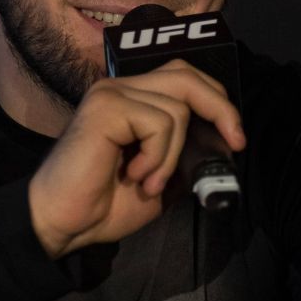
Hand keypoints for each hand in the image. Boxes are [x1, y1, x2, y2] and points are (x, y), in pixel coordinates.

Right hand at [27, 59, 245, 258]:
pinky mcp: (106, 107)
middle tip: (234, 142)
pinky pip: (158, 124)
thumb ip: (187, 154)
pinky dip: (157, 157)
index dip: (217, 101)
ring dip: (171, 156)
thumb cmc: (106, 203)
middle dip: (220, 108)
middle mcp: (121, 88)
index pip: (186, 78)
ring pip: (177, 110)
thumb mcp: (162, 177)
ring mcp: (112, 95)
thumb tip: (223, 142)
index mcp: (134, 99)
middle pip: (187, 77)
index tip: (236, 137)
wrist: (64, 224)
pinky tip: (133, 175)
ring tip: (147, 181)